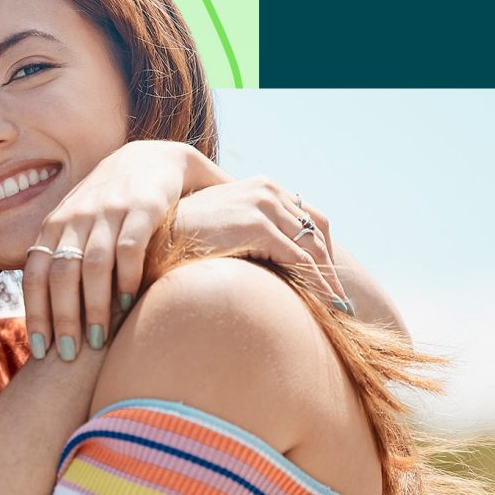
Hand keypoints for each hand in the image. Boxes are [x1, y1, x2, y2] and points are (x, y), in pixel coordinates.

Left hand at [20, 141, 229, 360]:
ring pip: (92, 266)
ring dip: (93, 308)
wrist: (152, 159)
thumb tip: (43, 313)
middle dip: (62, 318)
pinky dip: (126, 280)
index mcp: (55, 225)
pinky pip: (128, 249)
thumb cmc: (110, 207)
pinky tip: (129, 306)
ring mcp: (107, 210)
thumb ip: (61, 259)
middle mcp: (76, 217)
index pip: (35, 273)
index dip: (35, 312)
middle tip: (68, 355)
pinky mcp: (142, 206)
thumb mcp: (78, 227)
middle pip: (60, 274)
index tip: (40, 349)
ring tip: (98, 341)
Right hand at [172, 177, 345, 301]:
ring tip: (335, 308)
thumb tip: (278, 259)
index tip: (330, 280)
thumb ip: (253, 232)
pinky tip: (321, 302)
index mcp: (262, 187)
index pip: (309, 217)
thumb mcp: (226, 228)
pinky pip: (299, 259)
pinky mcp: (256, 225)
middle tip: (340, 300)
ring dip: (326, 279)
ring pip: (311, 246)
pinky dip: (315, 283)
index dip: (324, 250)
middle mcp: (266, 189)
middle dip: (330, 266)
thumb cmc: (185, 240)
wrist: (153, 240)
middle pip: (316, 230)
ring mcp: (262, 204)